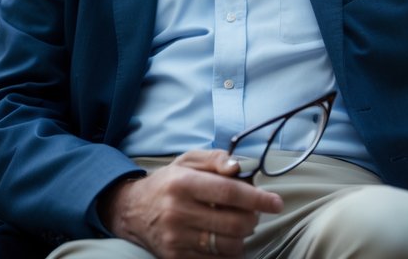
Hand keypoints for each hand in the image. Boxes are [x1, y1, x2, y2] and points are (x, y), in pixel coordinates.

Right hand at [99, 150, 283, 257]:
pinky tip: (227, 240)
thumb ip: (216, 159)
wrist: (131, 210)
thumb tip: (239, 167)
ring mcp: (176, 238)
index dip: (258, 199)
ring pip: (227, 245)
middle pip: (233, 223)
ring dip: (243, 237)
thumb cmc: (168, 182)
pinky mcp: (174, 256)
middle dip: (253, 219)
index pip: (230, 193)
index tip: (276, 203)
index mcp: (183, 183)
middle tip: (254, 213)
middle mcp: (178, 211)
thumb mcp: (188, 160)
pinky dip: (229, 252)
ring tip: (240, 226)